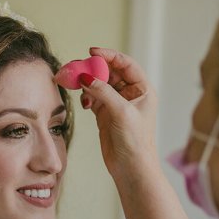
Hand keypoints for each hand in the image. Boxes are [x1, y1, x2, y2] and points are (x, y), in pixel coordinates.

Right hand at [79, 47, 158, 181]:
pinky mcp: (104, 114)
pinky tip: (84, 103)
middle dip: (94, 69)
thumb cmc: (135, 141)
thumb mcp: (121, 112)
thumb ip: (103, 92)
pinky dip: (86, 97)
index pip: (125, 64)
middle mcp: (130, 94)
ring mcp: (116, 104)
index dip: (109, 56)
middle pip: (110, 73)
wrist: (130, 167)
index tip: (92, 51)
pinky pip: (93, 98)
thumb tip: (85, 77)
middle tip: (77, 67)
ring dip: (87, 83)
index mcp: (142, 89)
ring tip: (76, 84)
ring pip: (99, 85)